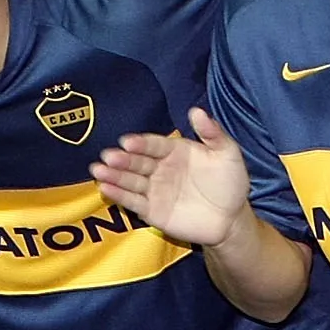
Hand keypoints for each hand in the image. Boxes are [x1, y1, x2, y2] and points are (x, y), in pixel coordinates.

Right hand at [91, 109, 250, 246]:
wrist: (231, 219)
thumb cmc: (230, 183)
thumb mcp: (227, 154)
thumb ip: (212, 133)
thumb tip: (196, 110)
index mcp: (175, 151)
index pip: (154, 145)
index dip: (141, 143)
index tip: (127, 141)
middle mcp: (161, 168)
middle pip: (138, 162)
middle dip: (122, 159)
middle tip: (109, 155)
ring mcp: (154, 190)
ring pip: (130, 181)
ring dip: (114, 175)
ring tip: (98, 170)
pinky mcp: (152, 211)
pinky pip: (133, 202)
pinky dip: (119, 195)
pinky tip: (105, 188)